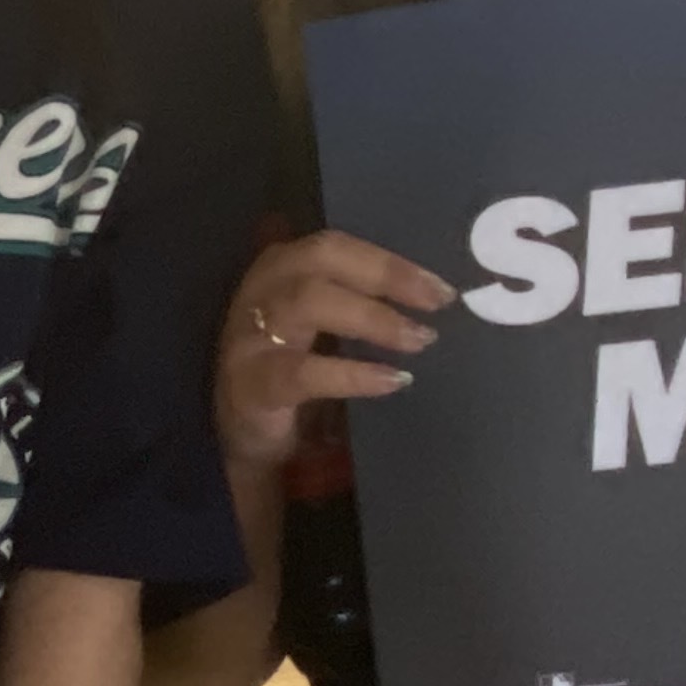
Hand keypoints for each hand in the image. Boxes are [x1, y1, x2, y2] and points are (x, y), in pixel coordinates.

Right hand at [216, 230, 450, 471]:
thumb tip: (433, 300)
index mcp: (283, 269)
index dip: (390, 262)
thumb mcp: (325, 330)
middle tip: (437, 305)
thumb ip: (361, 306)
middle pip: (321, 258)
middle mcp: (261, 290)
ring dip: (371, 318)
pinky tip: (391, 380)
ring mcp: (249, 336)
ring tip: (418, 340)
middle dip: (384, 276)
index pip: (337, 248)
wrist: (244, 437)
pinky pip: (301, 371)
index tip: (441, 288)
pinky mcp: (249, 383)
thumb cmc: (294, 374)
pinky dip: (351, 373)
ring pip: (308, 302)